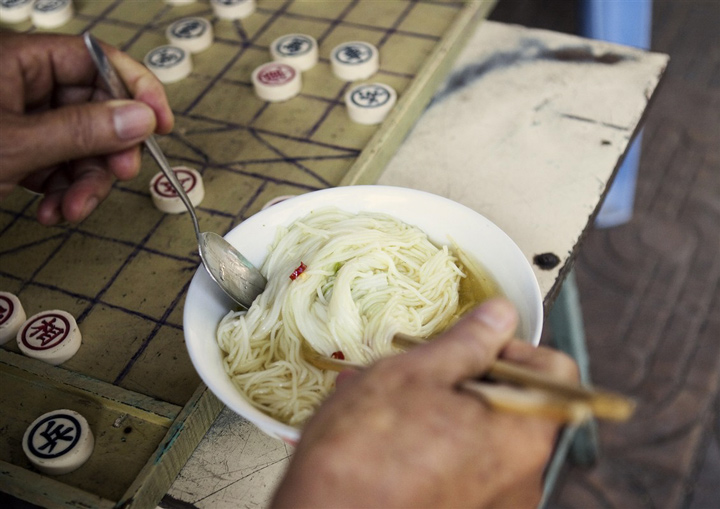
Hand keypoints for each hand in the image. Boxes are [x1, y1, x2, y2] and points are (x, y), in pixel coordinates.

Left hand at [0, 32, 173, 224]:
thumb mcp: (16, 145)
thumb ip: (83, 130)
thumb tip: (141, 118)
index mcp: (19, 60)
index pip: (97, 59)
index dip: (136, 89)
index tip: (161, 125)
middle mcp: (22, 83)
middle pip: (93, 108)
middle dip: (105, 152)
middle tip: (116, 178)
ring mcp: (18, 118)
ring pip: (78, 144)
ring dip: (84, 183)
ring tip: (70, 211)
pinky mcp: (13, 148)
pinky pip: (56, 164)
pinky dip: (61, 191)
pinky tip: (51, 211)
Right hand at [272, 298, 577, 507]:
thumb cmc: (367, 453)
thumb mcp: (416, 375)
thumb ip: (469, 342)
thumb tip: (501, 315)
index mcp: (523, 436)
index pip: (553, 370)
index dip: (510, 345)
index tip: (469, 343)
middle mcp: (520, 478)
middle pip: (507, 401)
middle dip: (458, 375)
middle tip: (414, 367)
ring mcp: (490, 503)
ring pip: (472, 431)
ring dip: (431, 404)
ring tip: (378, 395)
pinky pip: (453, 463)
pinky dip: (424, 439)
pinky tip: (377, 429)